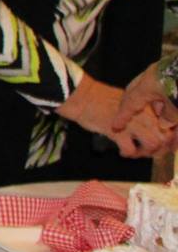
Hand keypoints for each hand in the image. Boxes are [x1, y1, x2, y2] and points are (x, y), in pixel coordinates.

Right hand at [60, 76, 177, 157]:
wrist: (82, 97)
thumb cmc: (101, 98)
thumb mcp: (128, 103)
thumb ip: (143, 113)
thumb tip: (155, 128)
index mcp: (147, 105)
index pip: (168, 124)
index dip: (169, 138)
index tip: (163, 145)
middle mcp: (143, 113)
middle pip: (164, 136)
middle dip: (159, 148)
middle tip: (149, 152)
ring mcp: (131, 122)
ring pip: (153, 144)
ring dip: (146, 152)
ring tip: (136, 153)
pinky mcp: (117, 131)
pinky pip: (130, 149)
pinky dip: (128, 154)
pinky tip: (122, 152)